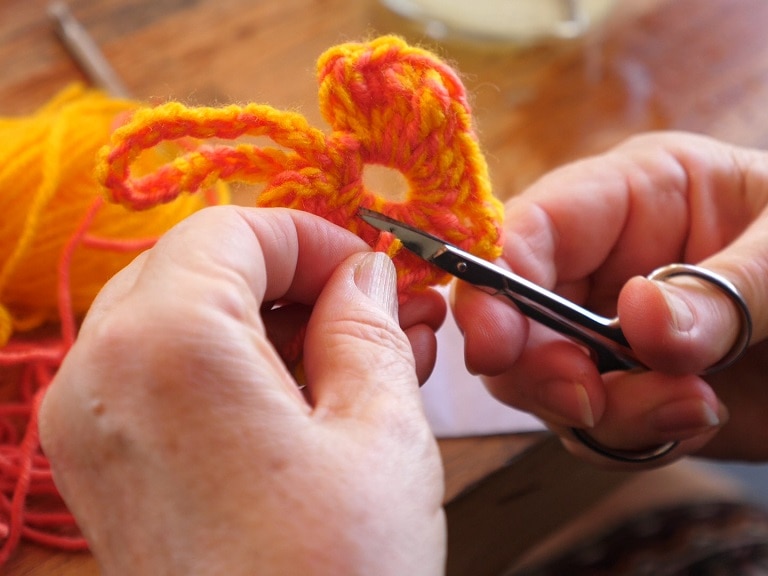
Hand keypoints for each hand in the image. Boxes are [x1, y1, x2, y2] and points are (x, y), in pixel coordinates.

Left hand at [39, 206, 446, 574]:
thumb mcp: (380, 431)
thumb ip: (368, 327)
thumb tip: (364, 277)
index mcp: (168, 342)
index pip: (234, 229)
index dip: (312, 238)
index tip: (369, 272)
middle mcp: (102, 373)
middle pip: (204, 269)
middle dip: (297, 281)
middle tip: (379, 315)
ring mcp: (90, 422)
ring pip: (188, 319)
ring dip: (275, 326)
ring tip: (363, 361)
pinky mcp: (104, 465)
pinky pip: (172, 376)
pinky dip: (240, 370)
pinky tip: (313, 399)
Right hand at [453, 132, 767, 465]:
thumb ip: (725, 289)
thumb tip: (640, 319)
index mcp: (629, 196)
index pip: (528, 229)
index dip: (493, 283)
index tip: (495, 348)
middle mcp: (601, 265)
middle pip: (513, 316)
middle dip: (541, 367)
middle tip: (590, 400)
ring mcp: (608, 331)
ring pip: (545, 383)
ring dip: (607, 411)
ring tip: (694, 406)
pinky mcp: (627, 389)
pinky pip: (594, 427)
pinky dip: (635, 437)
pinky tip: (697, 418)